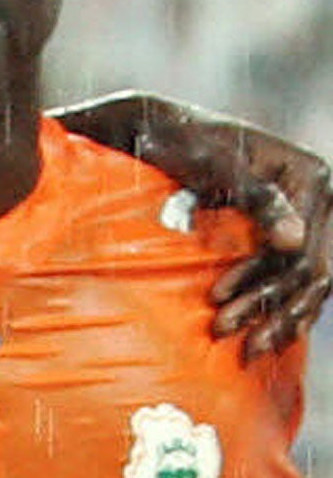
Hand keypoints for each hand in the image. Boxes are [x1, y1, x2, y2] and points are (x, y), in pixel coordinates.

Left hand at [54, 91, 332, 358]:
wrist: (161, 129)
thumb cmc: (182, 142)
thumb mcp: (214, 167)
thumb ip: (257, 200)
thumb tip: (292, 244)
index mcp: (310, 177)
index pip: (301, 251)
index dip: (264, 283)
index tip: (219, 303)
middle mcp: (318, 195)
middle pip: (306, 269)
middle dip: (270, 308)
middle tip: (231, 338)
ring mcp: (306, 212)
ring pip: (303, 279)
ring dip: (276, 315)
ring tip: (247, 347)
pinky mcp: (285, 226)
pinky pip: (293, 274)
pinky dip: (279, 303)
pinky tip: (265, 332)